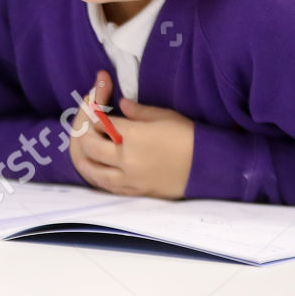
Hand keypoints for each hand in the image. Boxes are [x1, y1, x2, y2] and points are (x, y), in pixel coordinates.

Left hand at [69, 71, 194, 198]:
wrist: (210, 168)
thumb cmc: (190, 137)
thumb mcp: (164, 116)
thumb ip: (138, 111)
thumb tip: (122, 104)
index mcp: (133, 136)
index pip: (101, 122)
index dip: (95, 112)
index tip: (95, 106)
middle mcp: (126, 158)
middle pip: (91, 145)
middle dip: (85, 133)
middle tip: (88, 126)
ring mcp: (130, 178)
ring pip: (93, 170)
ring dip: (85, 158)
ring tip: (84, 151)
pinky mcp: (137, 191)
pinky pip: (108, 186)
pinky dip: (98, 176)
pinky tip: (98, 170)